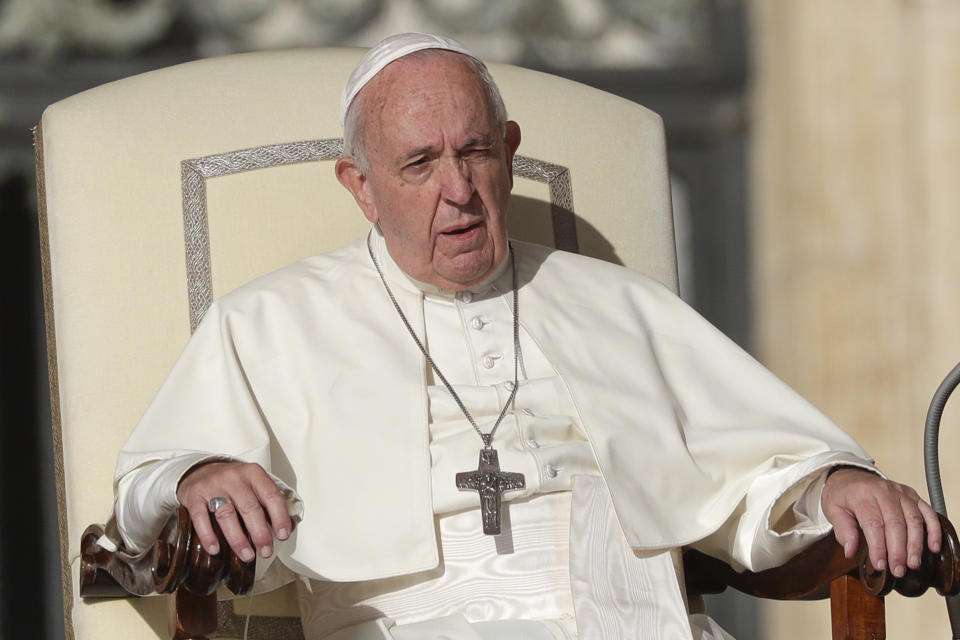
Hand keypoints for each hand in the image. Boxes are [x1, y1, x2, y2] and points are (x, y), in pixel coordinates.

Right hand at [177, 461, 292, 561]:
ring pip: (227, 515)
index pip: (271, 495)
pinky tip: (215, 549)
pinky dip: (208, 536)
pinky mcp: (194, 496)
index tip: (283, 535)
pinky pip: (200, 518)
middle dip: (260, 533)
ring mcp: (213, 486)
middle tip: (266, 551)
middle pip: (250, 508)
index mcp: (253, 473)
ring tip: (247, 555)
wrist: (200, 470)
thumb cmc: (233, 483)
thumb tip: (289, 527)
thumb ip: (270, 503)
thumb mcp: (254, 485)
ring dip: (238, 539)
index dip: (279, 516)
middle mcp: (234, 477)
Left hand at [821, 467, 940, 576]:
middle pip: (895, 523)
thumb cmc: (842, 495)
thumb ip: (843, 530)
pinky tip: (932, 547)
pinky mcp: (912, 495)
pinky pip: (927, 512)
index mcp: (861, 494)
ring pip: (913, 519)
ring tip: (912, 563)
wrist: (849, 477)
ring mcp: (900, 492)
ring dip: (915, 544)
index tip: (880, 565)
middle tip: (897, 570)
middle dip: (898, 550)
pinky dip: (933, 530)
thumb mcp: (833, 510)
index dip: (878, 547)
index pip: (873, 523)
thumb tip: (850, 551)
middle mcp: (883, 491)